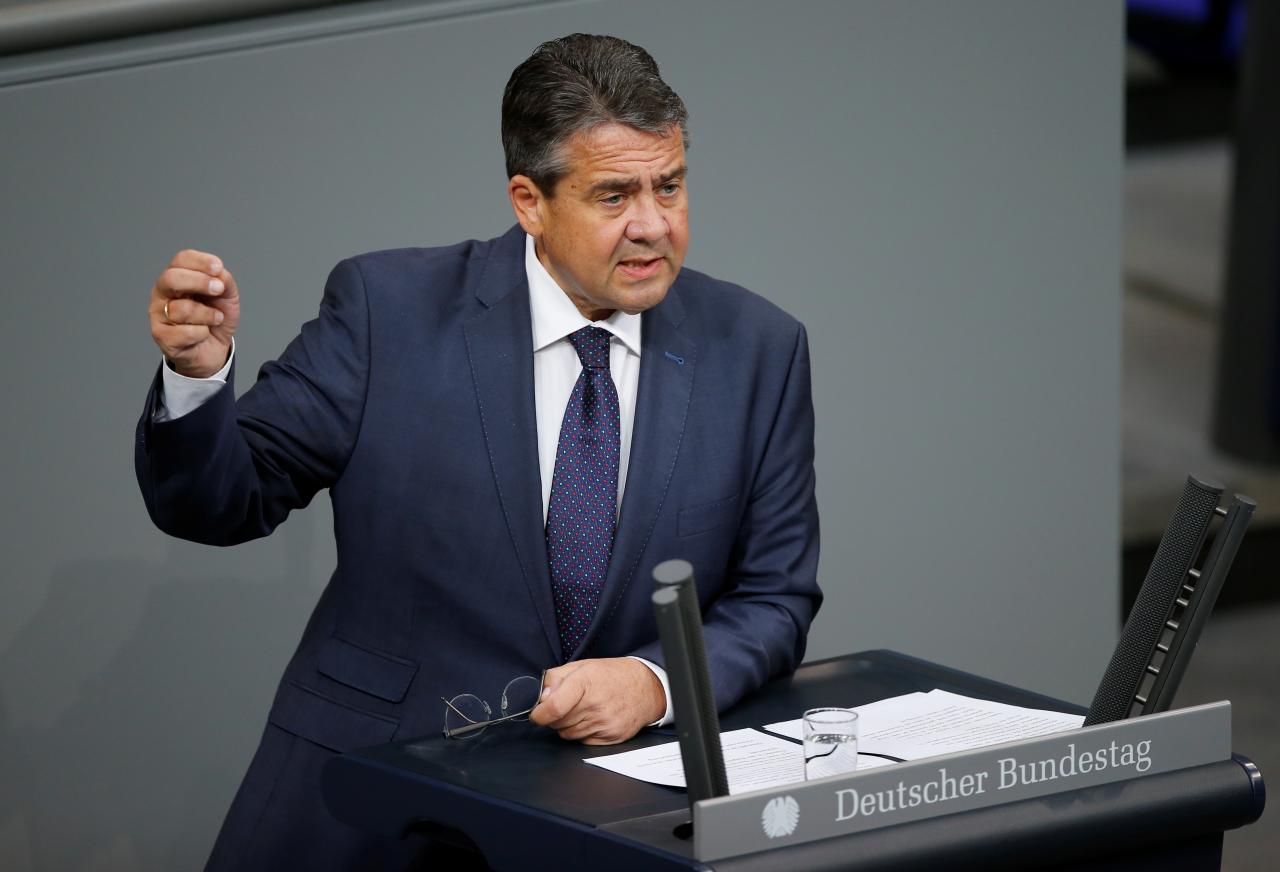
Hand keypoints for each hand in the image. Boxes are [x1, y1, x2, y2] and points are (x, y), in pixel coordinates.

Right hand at [149, 248, 239, 377]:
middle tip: (218, 290)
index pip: (181, 259)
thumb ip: (224, 280)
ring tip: (215, 319)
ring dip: (209, 315)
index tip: (218, 268)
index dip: (200, 261)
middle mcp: (163, 293)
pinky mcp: (161, 336)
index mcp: (178, 277)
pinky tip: (203, 334)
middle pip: (171, 278)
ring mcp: (158, 314)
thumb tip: (219, 273)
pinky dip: (202, 333)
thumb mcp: (227, 296)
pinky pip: (185, 332)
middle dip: (200, 282)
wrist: (214, 349)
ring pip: (183, 309)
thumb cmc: (215, 319)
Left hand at [530, 657, 665, 744]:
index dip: (539, 714)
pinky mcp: (610, 738)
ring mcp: (604, 723)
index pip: (553, 707)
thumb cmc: (613, 675)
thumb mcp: (582, 666)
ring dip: (568, 725)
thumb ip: (556, 678)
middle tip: (565, 705)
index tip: (537, 714)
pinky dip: (582, 733)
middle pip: (557, 723)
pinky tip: (592, 719)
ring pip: (568, 734)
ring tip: (581, 710)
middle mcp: (595, 705)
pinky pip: (582, 742)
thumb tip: (541, 696)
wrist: (646, 688)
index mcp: (585, 682)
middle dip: (554, 717)